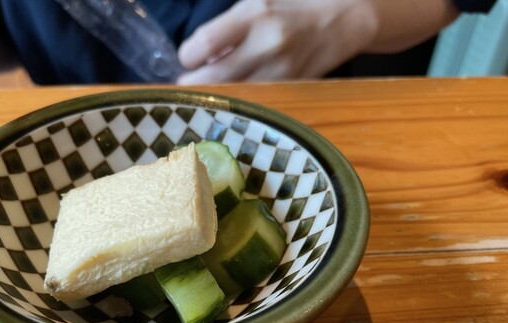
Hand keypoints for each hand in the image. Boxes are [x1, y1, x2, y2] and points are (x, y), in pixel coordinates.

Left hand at [177, 0, 378, 83]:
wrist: (343, 18)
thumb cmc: (290, 7)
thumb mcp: (255, 4)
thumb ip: (225, 29)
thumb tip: (198, 58)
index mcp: (254, 14)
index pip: (203, 44)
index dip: (187, 57)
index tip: (188, 60)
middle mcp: (267, 43)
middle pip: (212, 78)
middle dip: (194, 84)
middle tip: (189, 83)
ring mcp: (280, 70)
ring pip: (231, 96)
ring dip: (215, 96)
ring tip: (211, 90)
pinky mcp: (290, 89)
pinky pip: (253, 102)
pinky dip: (240, 101)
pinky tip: (237, 95)